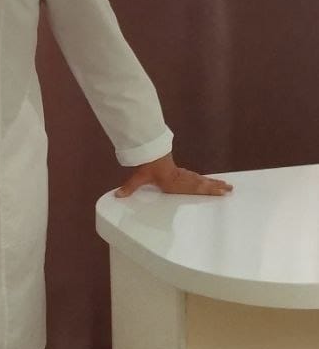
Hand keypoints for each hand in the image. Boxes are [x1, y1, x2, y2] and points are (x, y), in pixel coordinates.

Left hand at [115, 153, 232, 197]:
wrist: (149, 152)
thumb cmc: (147, 166)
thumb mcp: (138, 177)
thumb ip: (129, 187)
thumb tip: (117, 196)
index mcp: (175, 183)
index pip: (194, 187)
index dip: (207, 190)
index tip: (219, 192)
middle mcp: (182, 179)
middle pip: (202, 183)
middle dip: (216, 187)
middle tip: (230, 190)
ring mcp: (184, 176)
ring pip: (202, 180)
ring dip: (215, 183)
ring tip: (228, 187)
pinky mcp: (182, 173)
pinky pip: (198, 178)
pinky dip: (207, 181)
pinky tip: (213, 183)